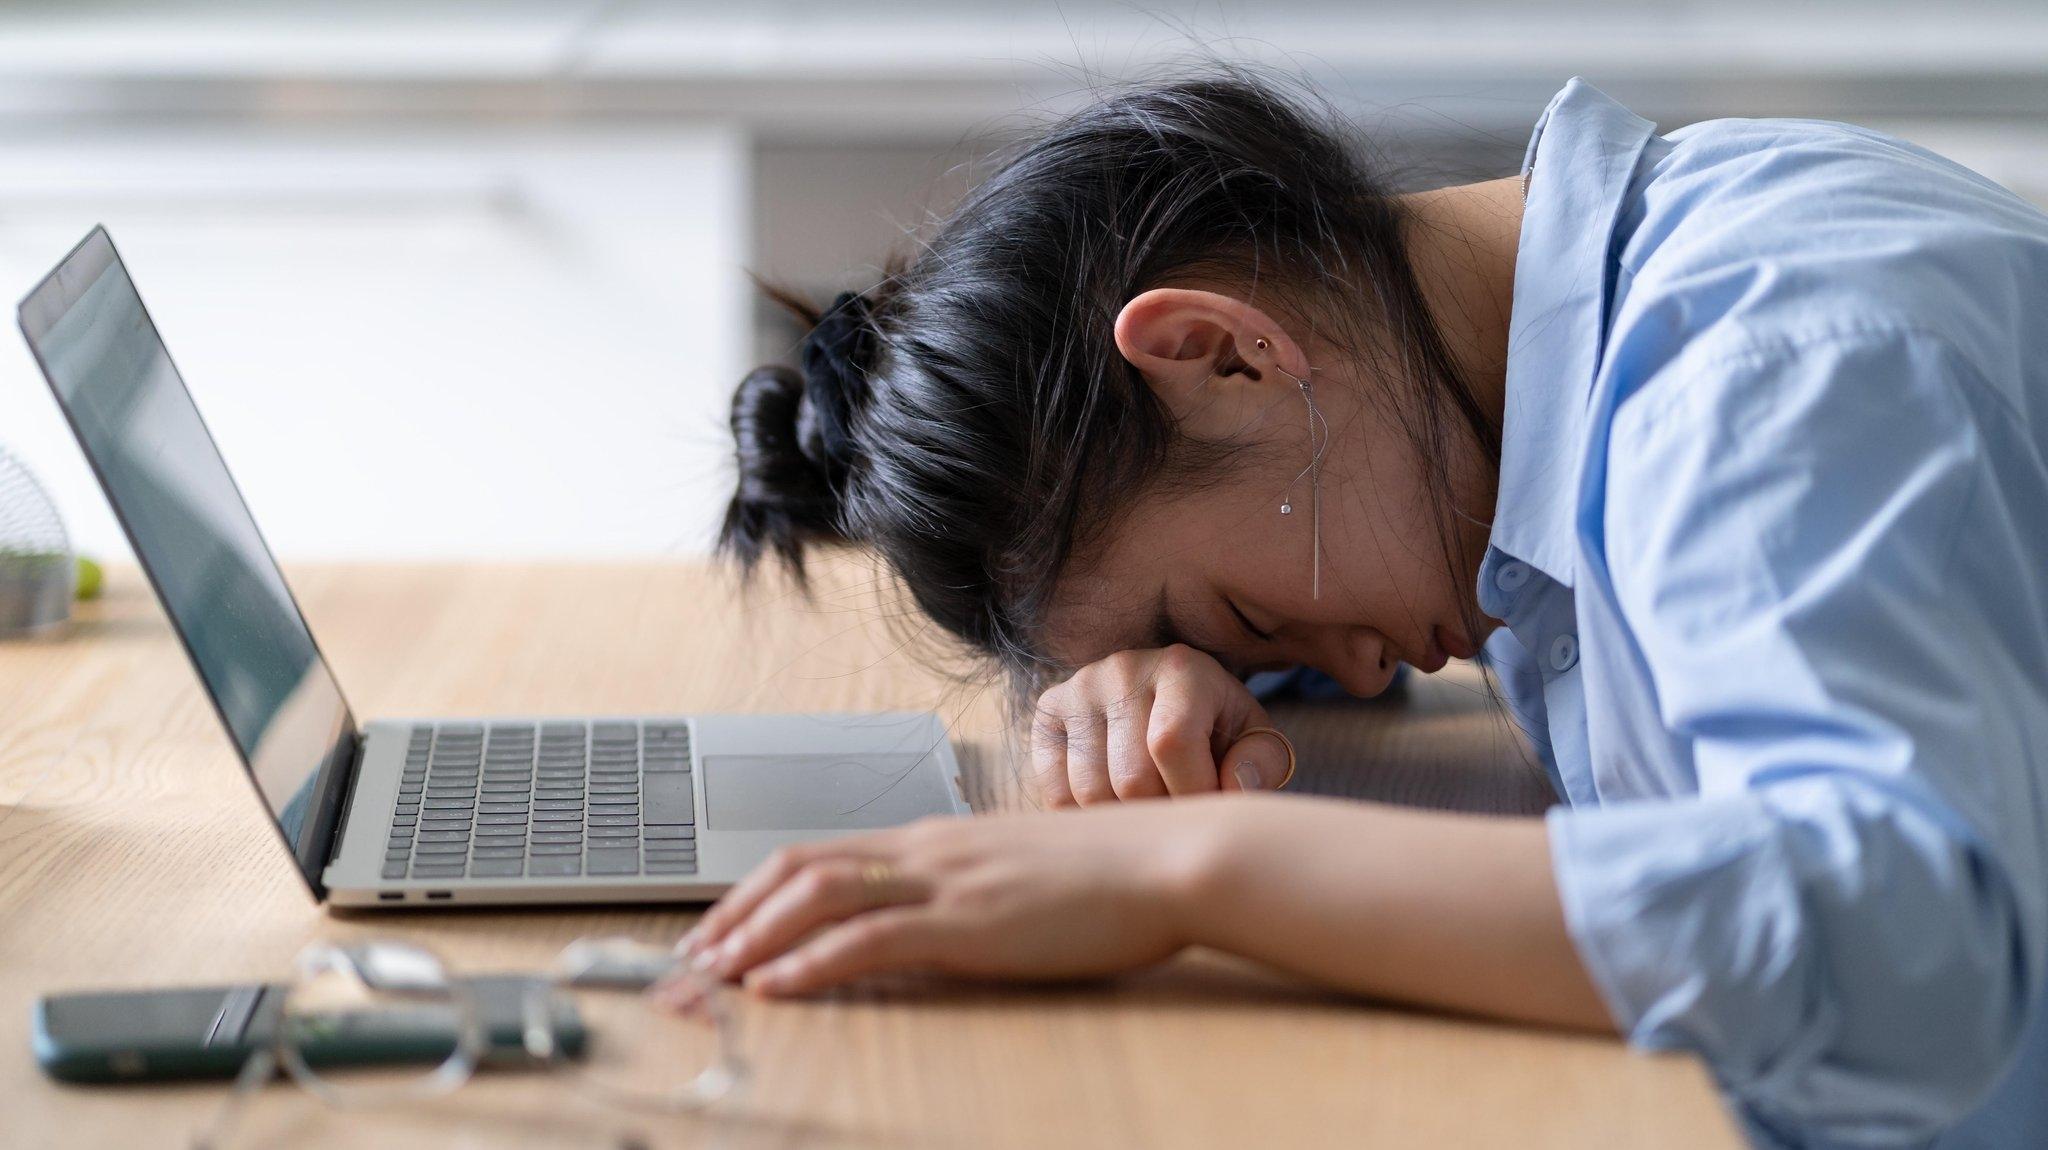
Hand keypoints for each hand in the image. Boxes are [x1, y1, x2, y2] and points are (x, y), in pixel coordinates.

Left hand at [678, 804, 1227, 995]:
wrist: (1175, 854)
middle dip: (733, 915)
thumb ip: (971, 888)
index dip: (758, 892)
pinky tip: (779, 984)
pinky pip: (872, 936)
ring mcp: (946, 879)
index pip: (821, 855)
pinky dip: (813, 959)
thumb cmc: (1115, 872)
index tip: (720, 931)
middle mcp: (927, 849)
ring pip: (818, 894)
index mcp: (936, 839)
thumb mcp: (1024, 873)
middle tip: (688, 961)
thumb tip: (935, 917)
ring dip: (753, 936)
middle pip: (799, 867)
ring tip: (710, 976)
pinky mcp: (971, 920)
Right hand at [1031, 643, 1290, 806]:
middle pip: (1129, 778)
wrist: (1168, 701)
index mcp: (1182, 668)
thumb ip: (1259, 763)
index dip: (1191, 793)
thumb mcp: (1253, 741)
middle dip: (1160, 816)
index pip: (1171, 743)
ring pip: (1089, 793)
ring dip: (1124, 822)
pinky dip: (1087, 818)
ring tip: (1150, 813)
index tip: (1206, 811)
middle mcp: (1123, 669)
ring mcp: (1078, 690)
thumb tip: (1231, 787)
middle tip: (1178, 818)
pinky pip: (1055, 793)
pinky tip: (1116, 809)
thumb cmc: (1218, 733)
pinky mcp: (1047, 714)